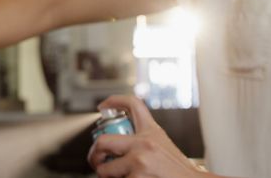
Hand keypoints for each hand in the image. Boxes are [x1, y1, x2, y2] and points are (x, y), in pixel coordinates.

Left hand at [87, 95, 205, 177]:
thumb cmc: (177, 170)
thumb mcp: (163, 145)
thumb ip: (142, 140)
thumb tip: (115, 143)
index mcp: (151, 132)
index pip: (132, 104)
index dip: (114, 100)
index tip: (102, 106)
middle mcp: (143, 144)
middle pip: (103, 141)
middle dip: (94, 154)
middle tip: (96, 161)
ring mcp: (138, 162)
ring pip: (106, 170)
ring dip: (108, 176)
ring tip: (120, 177)